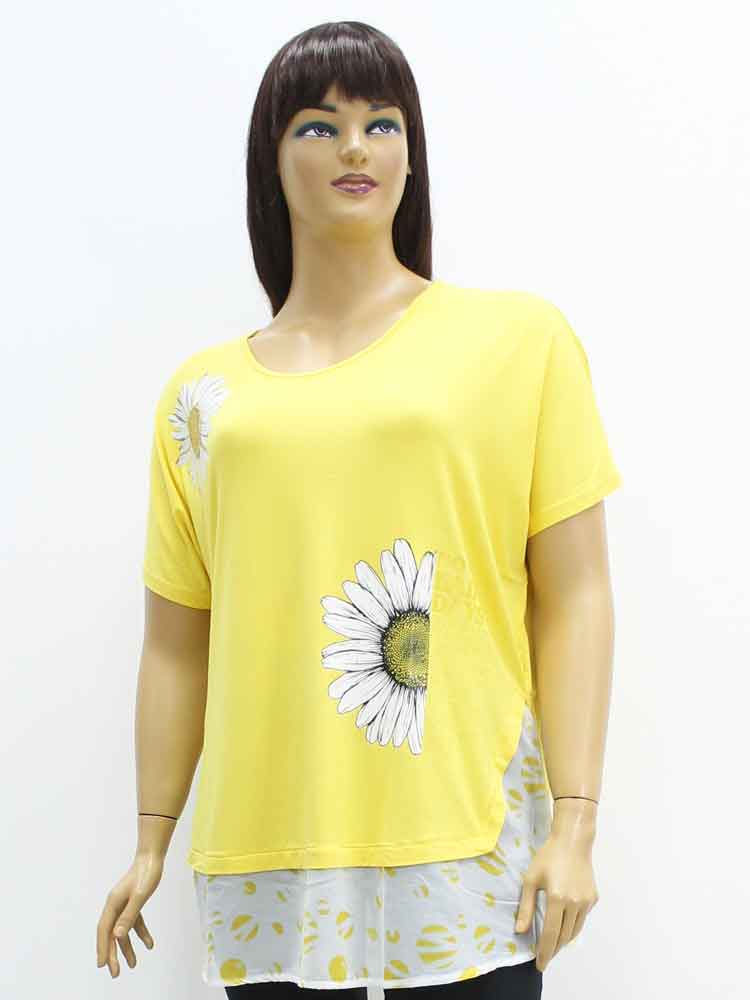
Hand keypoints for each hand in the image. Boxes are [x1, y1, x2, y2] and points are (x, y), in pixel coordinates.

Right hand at [96, 851, 163, 977]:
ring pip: (122, 930)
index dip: (102, 948)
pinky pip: (134, 922)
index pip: (105, 930)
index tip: (102, 964)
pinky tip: (150, 944)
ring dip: (127, 947)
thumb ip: (129, 915)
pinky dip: (141, 933)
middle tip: (116, 973)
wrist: (153, 857)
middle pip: (111, 933)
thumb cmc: (147, 873)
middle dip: (113, 953)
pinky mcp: (133, 903)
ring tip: (132, 965)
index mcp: (113, 903)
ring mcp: (123, 904)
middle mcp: (115, 905)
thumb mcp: (140, 895)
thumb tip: (118, 935)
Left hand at [514, 830, 598, 972]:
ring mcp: (586, 901)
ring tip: (553, 946)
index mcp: (557, 898)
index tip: (540, 964)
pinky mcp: (593, 898)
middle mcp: (575, 903)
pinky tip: (564, 924)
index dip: (545, 952)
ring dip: (564, 940)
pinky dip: (573, 926)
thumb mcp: (531, 879)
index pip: (551, 934)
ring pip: (575, 930)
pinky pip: (582, 918)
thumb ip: (526, 907)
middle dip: (554, 949)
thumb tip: (520, 931)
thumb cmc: (548, 857)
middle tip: (544, 957)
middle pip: (564, 936)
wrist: (572, 841)